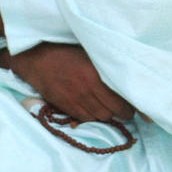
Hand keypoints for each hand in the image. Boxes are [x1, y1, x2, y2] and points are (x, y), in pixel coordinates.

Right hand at [9, 42, 134, 123]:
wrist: (37, 59)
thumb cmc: (67, 53)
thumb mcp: (90, 56)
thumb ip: (106, 69)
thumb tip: (124, 79)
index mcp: (95, 76)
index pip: (119, 99)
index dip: (129, 106)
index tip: (133, 106)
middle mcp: (86, 90)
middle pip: (111, 111)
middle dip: (121, 114)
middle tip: (126, 112)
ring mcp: (74, 99)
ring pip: (99, 117)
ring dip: (108, 117)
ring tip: (112, 112)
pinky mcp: (65, 105)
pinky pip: (84, 118)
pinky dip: (93, 118)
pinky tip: (97, 113)